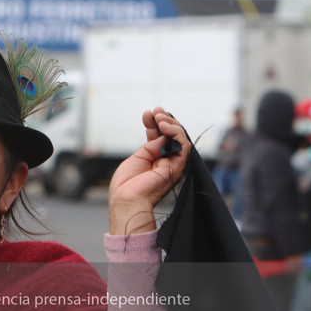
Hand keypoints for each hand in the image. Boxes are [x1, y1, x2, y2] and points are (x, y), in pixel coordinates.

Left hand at [108, 107, 190, 234]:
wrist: (127, 199)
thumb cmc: (127, 184)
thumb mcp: (137, 158)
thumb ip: (150, 145)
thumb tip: (161, 134)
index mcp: (154, 160)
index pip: (159, 137)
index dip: (154, 124)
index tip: (148, 113)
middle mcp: (166, 161)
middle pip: (171, 136)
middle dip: (164, 120)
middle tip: (156, 111)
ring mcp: (173, 164)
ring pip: (180, 139)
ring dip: (171, 124)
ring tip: (160, 117)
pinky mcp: (178, 167)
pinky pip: (184, 146)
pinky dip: (176, 133)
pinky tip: (165, 126)